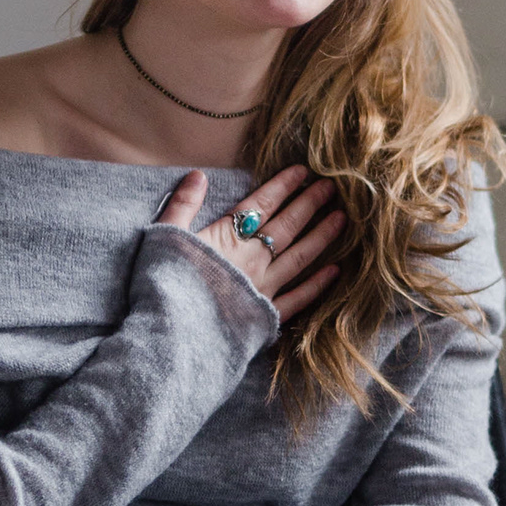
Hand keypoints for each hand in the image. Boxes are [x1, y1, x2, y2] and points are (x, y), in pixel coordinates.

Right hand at [157, 163, 342, 322]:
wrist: (171, 335)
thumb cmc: (163, 285)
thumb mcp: (164, 237)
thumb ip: (183, 205)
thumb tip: (198, 174)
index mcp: (227, 238)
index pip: (262, 204)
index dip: (283, 186)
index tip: (304, 171)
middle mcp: (252, 259)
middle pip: (287, 226)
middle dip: (310, 203)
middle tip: (332, 187)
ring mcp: (263, 288)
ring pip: (300, 257)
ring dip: (322, 236)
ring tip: (342, 219)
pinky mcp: (267, 317)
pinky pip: (298, 298)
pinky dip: (317, 285)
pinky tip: (335, 271)